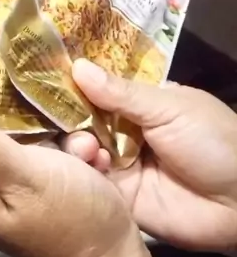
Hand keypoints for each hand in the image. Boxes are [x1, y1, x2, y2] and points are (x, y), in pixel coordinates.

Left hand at [0, 96, 150, 256]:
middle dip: (7, 110)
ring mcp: (11, 170)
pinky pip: (39, 134)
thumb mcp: (25, 179)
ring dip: (45, 127)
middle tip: (28, 95)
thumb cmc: (72, 223)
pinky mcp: (36, 164)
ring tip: (77, 148)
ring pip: (12, 125)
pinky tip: (85, 153)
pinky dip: (62, 138)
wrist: (118, 250)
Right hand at [61, 59, 236, 251]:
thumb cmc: (211, 141)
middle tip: (54, 113)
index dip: (74, 81)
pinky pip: (91, 175)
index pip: (97, 86)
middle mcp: (122, 128)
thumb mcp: (168, 108)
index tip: (45, 75)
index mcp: (137, 101)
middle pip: (83, 116)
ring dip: (77, 142)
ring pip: (82, 145)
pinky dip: (86, 168)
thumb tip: (78, 66)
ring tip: (86, 145)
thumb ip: (121, 92)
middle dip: (68, 114)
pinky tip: (92, 162)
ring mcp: (118, 158)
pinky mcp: (116, 190)